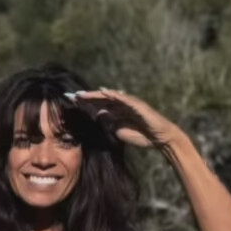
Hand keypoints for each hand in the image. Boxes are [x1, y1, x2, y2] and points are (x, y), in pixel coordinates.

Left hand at [66, 87, 180, 148]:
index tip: (70, 104)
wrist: (160, 138)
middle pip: (101, 99)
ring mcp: (129, 103)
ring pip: (109, 96)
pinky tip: (102, 91)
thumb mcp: (120, 131)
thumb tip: (98, 117)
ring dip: (95, 94)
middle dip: (86, 97)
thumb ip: (109, 124)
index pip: (98, 106)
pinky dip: (112, 94)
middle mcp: (122, 104)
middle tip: (71, 96)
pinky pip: (123, 98)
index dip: (85, 104)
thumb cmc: (142, 136)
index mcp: (116, 112)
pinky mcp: (137, 104)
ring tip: (82, 94)